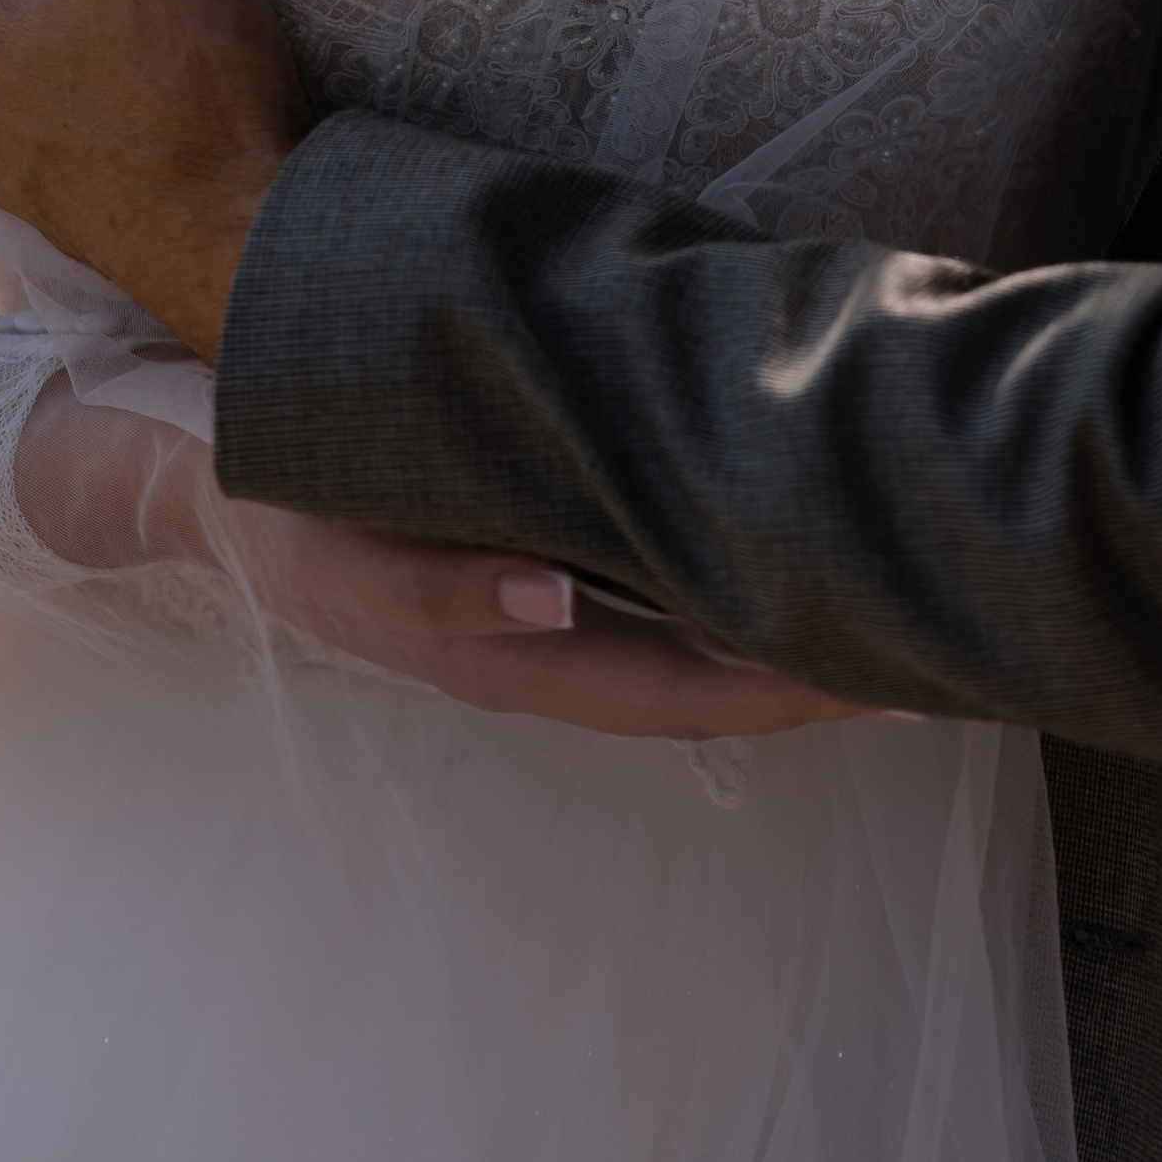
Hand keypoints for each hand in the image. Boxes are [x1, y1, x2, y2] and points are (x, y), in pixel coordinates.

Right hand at [197, 498, 876, 737]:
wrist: (217, 470)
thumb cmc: (286, 516)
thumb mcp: (341, 557)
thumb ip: (443, 589)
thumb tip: (552, 605)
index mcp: (512, 657)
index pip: (679, 690)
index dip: (784, 692)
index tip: (886, 681)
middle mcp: (551, 636)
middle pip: (713, 668)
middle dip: (823, 664)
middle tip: (944, 637)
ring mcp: (554, 592)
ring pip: (697, 618)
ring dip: (788, 609)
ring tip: (898, 584)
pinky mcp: (550, 532)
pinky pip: (663, 560)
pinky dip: (734, 553)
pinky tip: (791, 517)